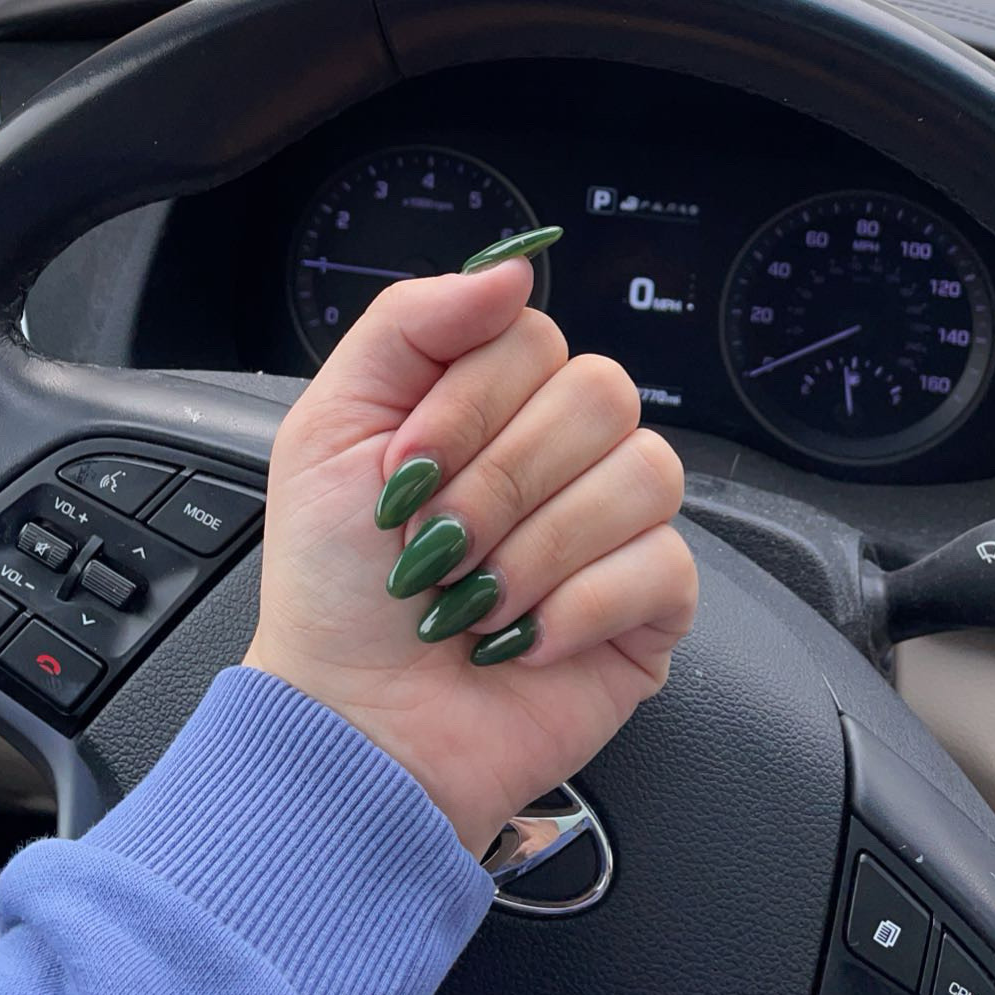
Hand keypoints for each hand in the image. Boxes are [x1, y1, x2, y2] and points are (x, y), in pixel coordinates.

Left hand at [246, 257, 694, 854]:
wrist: (354, 727)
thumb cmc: (335, 590)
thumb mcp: (330, 427)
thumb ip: (410, 321)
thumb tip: (512, 267)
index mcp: (496, 401)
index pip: (534, 336)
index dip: (470, 404)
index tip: (404, 471)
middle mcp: (566, 451)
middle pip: (599, 394)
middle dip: (498, 482)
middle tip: (436, 547)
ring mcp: (618, 526)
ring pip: (643, 472)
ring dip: (536, 549)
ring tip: (475, 603)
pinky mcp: (653, 605)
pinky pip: (663, 563)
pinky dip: (578, 607)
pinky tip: (523, 640)